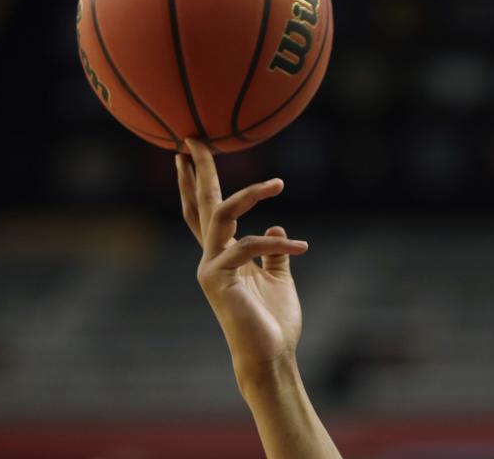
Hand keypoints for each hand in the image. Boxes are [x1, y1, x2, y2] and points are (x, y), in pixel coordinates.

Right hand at [176, 138, 309, 389]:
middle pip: (201, 205)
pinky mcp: (217, 280)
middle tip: (194, 137)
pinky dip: (277, 243)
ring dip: (249, 194)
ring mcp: (210, 267)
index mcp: (224, 255)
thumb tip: (276, 226)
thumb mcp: (278, 277)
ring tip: (278, 182)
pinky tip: (303, 245)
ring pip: (221, 215)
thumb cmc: (274, 320)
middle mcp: (210, 257)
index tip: (190, 153)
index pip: (206, 212)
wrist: (270, 355)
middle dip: (199, 170)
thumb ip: (274, 251)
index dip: (197, 183)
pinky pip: (247, 245)